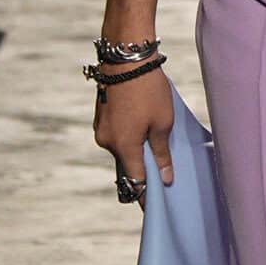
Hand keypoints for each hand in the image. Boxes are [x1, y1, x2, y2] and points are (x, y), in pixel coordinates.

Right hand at [93, 64, 174, 198]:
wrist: (126, 57)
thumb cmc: (149, 90)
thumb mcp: (163, 123)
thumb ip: (161, 153)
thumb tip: (165, 178)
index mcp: (124, 147)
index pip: (135, 181)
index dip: (145, 196)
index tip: (154, 207)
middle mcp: (107, 142)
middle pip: (127, 165)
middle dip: (143, 169)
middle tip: (164, 169)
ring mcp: (101, 129)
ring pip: (121, 149)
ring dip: (136, 150)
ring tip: (156, 141)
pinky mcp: (100, 117)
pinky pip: (116, 135)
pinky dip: (129, 136)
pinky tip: (143, 125)